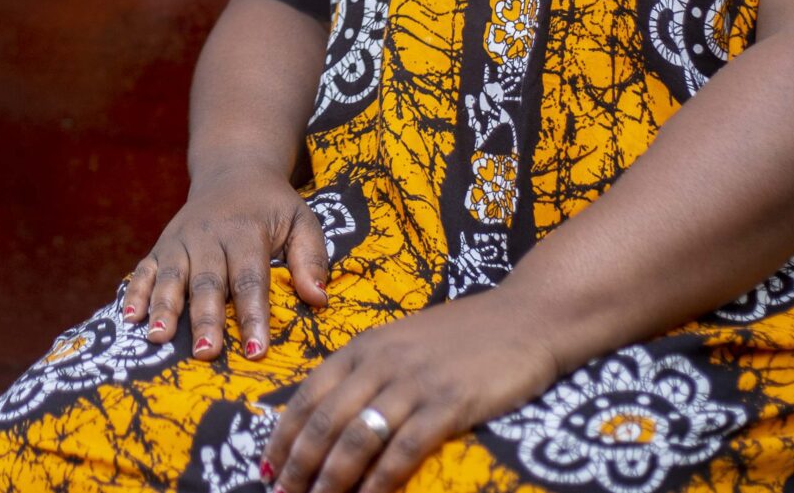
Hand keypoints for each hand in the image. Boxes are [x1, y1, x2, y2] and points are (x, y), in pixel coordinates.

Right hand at [124, 162, 327, 361]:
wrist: (233, 169)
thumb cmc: (272, 206)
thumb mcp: (302, 221)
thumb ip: (311, 258)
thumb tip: (318, 299)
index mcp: (245, 231)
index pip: (250, 278)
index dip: (252, 315)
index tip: (256, 351)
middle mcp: (208, 235)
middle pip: (207, 282)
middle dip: (206, 319)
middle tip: (206, 353)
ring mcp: (180, 240)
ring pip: (171, 277)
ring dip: (164, 308)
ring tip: (158, 339)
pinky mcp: (161, 245)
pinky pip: (145, 270)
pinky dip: (135, 292)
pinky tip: (130, 317)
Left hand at [264, 289, 559, 492]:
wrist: (526, 317)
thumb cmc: (463, 336)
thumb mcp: (402, 343)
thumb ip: (368, 372)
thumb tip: (331, 417)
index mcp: (363, 347)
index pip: (308, 395)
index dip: (284, 435)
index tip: (268, 467)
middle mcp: (380, 362)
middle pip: (324, 421)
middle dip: (299, 464)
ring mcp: (414, 382)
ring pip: (357, 437)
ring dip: (331, 478)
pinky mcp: (449, 403)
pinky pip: (404, 449)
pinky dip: (380, 480)